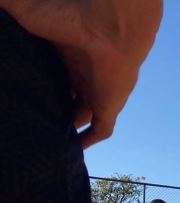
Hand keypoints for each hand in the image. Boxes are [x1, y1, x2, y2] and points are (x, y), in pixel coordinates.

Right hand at [5, 1, 162, 147]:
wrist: (109, 26)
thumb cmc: (68, 14)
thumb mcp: (24, 12)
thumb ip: (5, 9)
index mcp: (65, 54)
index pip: (47, 74)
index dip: (35, 84)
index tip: (15, 95)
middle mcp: (82, 73)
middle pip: (63, 97)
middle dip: (48, 107)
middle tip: (24, 120)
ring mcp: (98, 90)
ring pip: (80, 115)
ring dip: (65, 127)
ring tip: (42, 139)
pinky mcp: (110, 105)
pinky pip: (100, 130)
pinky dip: (87, 140)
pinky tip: (71, 152)